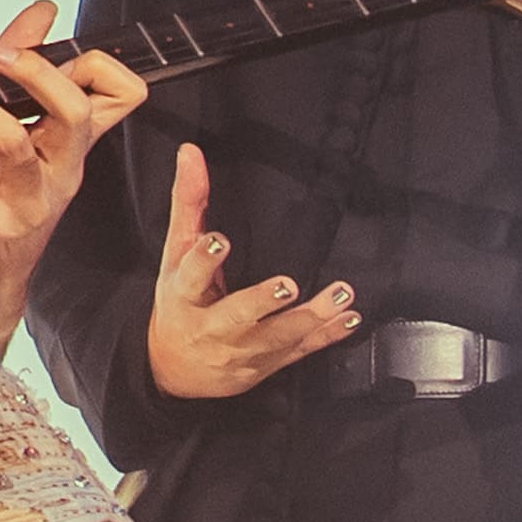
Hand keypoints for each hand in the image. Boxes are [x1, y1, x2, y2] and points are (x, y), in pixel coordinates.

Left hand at [0, 0, 148, 284]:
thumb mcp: (13, 130)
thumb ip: (27, 69)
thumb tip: (44, 10)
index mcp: (72, 144)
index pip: (121, 95)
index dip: (100, 63)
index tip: (54, 44)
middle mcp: (60, 170)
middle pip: (75, 113)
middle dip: (37, 74)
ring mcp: (30, 202)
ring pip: (17, 145)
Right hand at [141, 142, 357, 398]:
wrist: (173, 369)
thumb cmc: (178, 304)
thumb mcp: (175, 255)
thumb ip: (188, 204)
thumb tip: (190, 152)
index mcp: (184, 296)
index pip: (191, 276)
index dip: (204, 259)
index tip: (219, 241)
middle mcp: (212, 327)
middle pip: (236, 315)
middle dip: (262, 301)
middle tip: (287, 284)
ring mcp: (241, 350)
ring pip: (277, 336)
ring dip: (311, 318)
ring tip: (340, 296)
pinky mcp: (266, 364)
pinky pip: (299, 351)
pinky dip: (326, 336)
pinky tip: (348, 319)